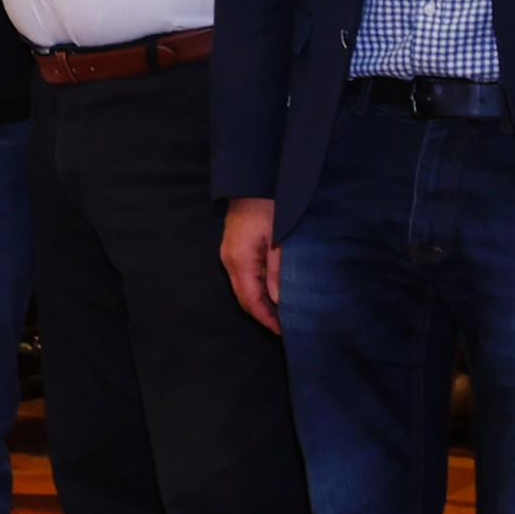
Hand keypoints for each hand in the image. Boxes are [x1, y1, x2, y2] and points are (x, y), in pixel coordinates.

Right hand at [220, 197, 280, 333]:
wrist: (252, 181)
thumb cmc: (269, 206)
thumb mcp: (280, 239)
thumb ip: (278, 271)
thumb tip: (279, 301)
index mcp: (240, 261)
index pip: (251, 300)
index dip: (266, 318)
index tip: (283, 332)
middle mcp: (230, 261)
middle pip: (244, 298)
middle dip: (263, 315)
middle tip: (285, 327)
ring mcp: (229, 255)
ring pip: (244, 288)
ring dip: (260, 303)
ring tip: (281, 314)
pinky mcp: (234, 249)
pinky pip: (244, 277)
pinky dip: (257, 289)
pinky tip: (272, 292)